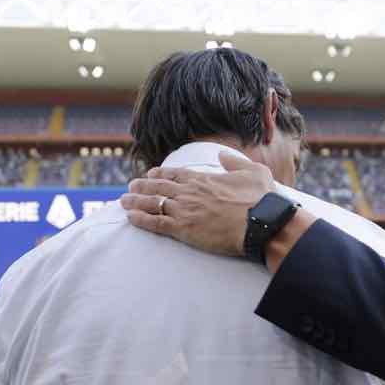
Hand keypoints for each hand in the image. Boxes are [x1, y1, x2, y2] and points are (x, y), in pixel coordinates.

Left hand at [120, 152, 274, 257]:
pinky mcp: (183, 228)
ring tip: (123, 201)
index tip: (150, 174)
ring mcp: (184, 210)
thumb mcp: (254, 171)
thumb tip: (222, 156)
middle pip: (158, 187)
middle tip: (130, 186)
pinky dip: (140, 220)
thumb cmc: (261, 199)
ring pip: (152, 203)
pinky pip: (155, 223)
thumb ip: (235, 162)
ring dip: (135, 201)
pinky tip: (130, 218)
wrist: (260, 223)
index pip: (175, 174)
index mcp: (204, 179)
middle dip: (142, 186)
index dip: (160, 174)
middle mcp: (189, 192)